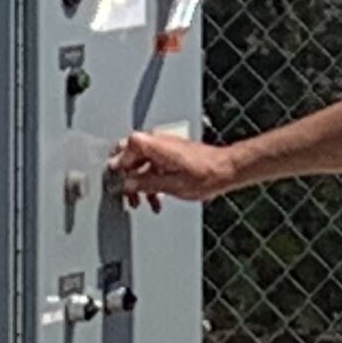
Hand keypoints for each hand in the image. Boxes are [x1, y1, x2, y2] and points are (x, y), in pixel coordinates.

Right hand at [108, 129, 234, 208]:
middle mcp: (156, 140)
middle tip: (123, 193)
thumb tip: (125, 185)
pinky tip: (154, 198)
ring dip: (138, 182)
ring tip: (139, 202)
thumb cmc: (205, 174)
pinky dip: (150, 180)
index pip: (122, 154)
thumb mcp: (170, 185)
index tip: (115, 187)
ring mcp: (163, 146)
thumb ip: (144, 184)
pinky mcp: (171, 153)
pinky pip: (151, 164)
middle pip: (127, 156)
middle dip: (124, 177)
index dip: (116, 173)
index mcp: (153, 144)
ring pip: (139, 163)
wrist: (225, 169)